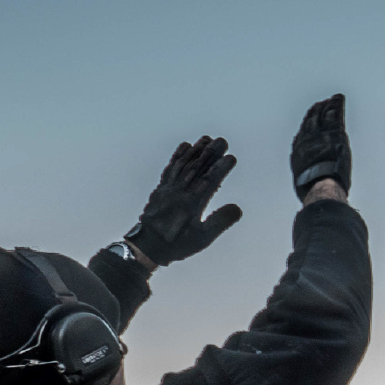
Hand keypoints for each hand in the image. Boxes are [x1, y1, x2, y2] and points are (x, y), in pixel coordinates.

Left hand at [124, 136, 240, 266]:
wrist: (146, 246)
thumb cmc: (176, 244)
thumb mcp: (203, 239)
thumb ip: (220, 222)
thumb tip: (237, 208)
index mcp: (192, 204)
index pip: (209, 181)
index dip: (220, 168)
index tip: (231, 157)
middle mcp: (180, 192)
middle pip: (197, 168)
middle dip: (210, 153)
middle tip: (222, 140)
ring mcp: (169, 189)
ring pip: (183, 165)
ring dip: (196, 151)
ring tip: (206, 139)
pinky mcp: (161, 189)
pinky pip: (170, 168)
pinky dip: (178, 156)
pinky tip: (185, 147)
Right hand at [291, 93, 350, 201]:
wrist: (320, 185)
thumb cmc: (312, 189)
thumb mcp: (303, 180)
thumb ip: (305, 173)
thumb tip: (307, 181)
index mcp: (299, 151)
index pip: (303, 133)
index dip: (307, 124)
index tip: (310, 118)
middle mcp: (307, 140)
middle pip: (312, 121)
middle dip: (316, 111)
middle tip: (322, 103)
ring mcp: (321, 136)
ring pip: (323, 116)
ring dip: (327, 107)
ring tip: (331, 100)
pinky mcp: (334, 135)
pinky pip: (335, 117)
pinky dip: (336, 107)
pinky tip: (338, 99)